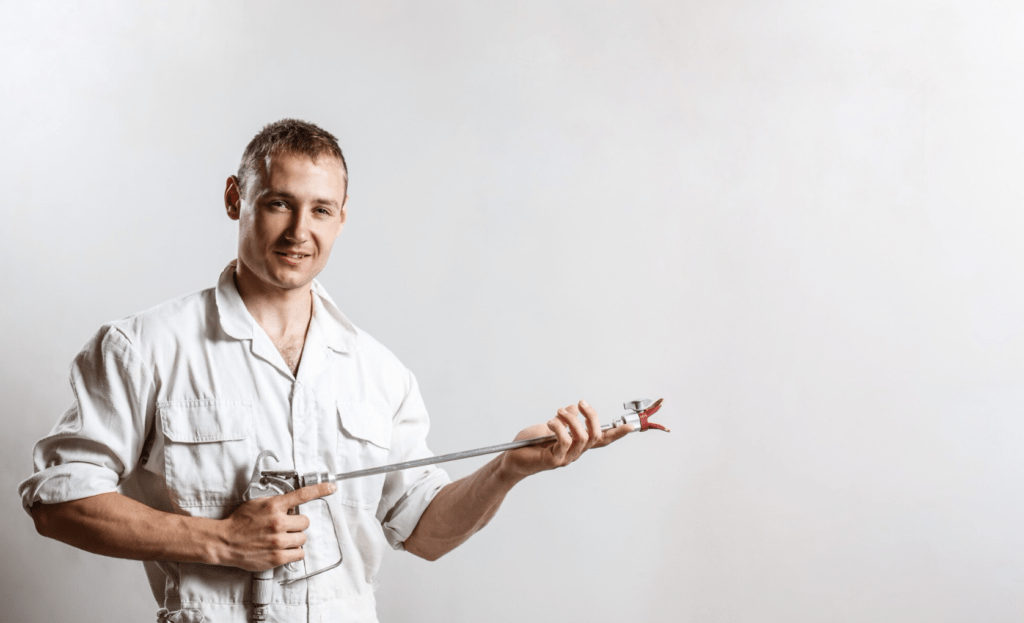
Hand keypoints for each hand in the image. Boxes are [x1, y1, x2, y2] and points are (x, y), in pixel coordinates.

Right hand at [217, 482, 335, 571]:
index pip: (303, 495)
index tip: (332, 487)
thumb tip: (292, 506)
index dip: (320, 489)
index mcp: (274, 506)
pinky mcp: (277, 557)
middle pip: (305, 522)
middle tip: (285, 527)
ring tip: (282, 539)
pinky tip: (284, 549)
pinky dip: (294, 552)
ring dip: (295, 539)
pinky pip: (299, 554)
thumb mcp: (257, 504)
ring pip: (303, 538)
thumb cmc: (239, 522)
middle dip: (297, 524)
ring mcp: (278, 540)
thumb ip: (277, 503)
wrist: (224, 542)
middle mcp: (278, 522)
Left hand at [499, 400, 631, 479]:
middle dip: (591, 416)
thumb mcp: (551, 426)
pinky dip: (559, 427)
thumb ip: (566, 419)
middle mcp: (575, 453)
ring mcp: (566, 458)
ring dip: (571, 419)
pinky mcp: (553, 460)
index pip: (603, 440)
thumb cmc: (531, 444)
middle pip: (595, 435)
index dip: (617, 433)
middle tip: (580, 403)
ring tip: (557, 413)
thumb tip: (574, 408)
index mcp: (578, 445)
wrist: (512, 458)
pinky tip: (550, 423)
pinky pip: (564, 441)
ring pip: (582, 437)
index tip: (631, 425)